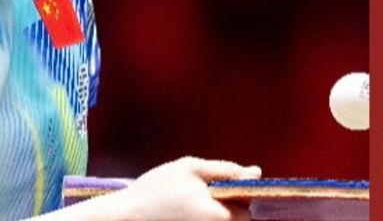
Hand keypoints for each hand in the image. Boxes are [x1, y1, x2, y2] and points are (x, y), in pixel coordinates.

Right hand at [114, 156, 260, 220]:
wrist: (127, 215)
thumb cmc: (157, 189)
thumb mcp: (190, 168)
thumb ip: (225, 169)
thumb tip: (256, 172)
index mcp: (221, 216)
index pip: (248, 207)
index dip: (237, 191)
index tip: (219, 182)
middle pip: (238, 217)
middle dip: (226, 202)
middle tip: (198, 190)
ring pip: (222, 219)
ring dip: (214, 208)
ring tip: (187, 201)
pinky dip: (202, 216)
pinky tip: (183, 210)